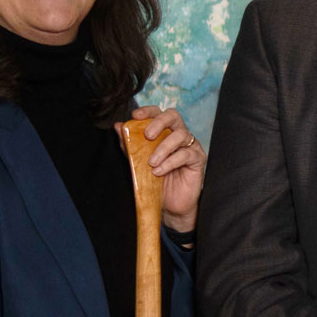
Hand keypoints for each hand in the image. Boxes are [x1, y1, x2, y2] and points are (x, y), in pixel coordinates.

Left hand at [126, 106, 203, 233]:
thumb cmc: (156, 182)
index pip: (158, 113)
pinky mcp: (198, 159)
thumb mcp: (138, 162)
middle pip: (173, 116)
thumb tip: (118, 126)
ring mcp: (190, 146)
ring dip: (163, 147)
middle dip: (159, 122)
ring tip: (152, 163)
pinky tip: (159, 171)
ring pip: (181, 135)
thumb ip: (129, 144)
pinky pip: (186, 154)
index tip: (135, 116)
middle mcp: (178, 135)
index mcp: (164, 132)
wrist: (169, 205)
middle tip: (148, 136)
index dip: (148, 111)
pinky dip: (170, 162)